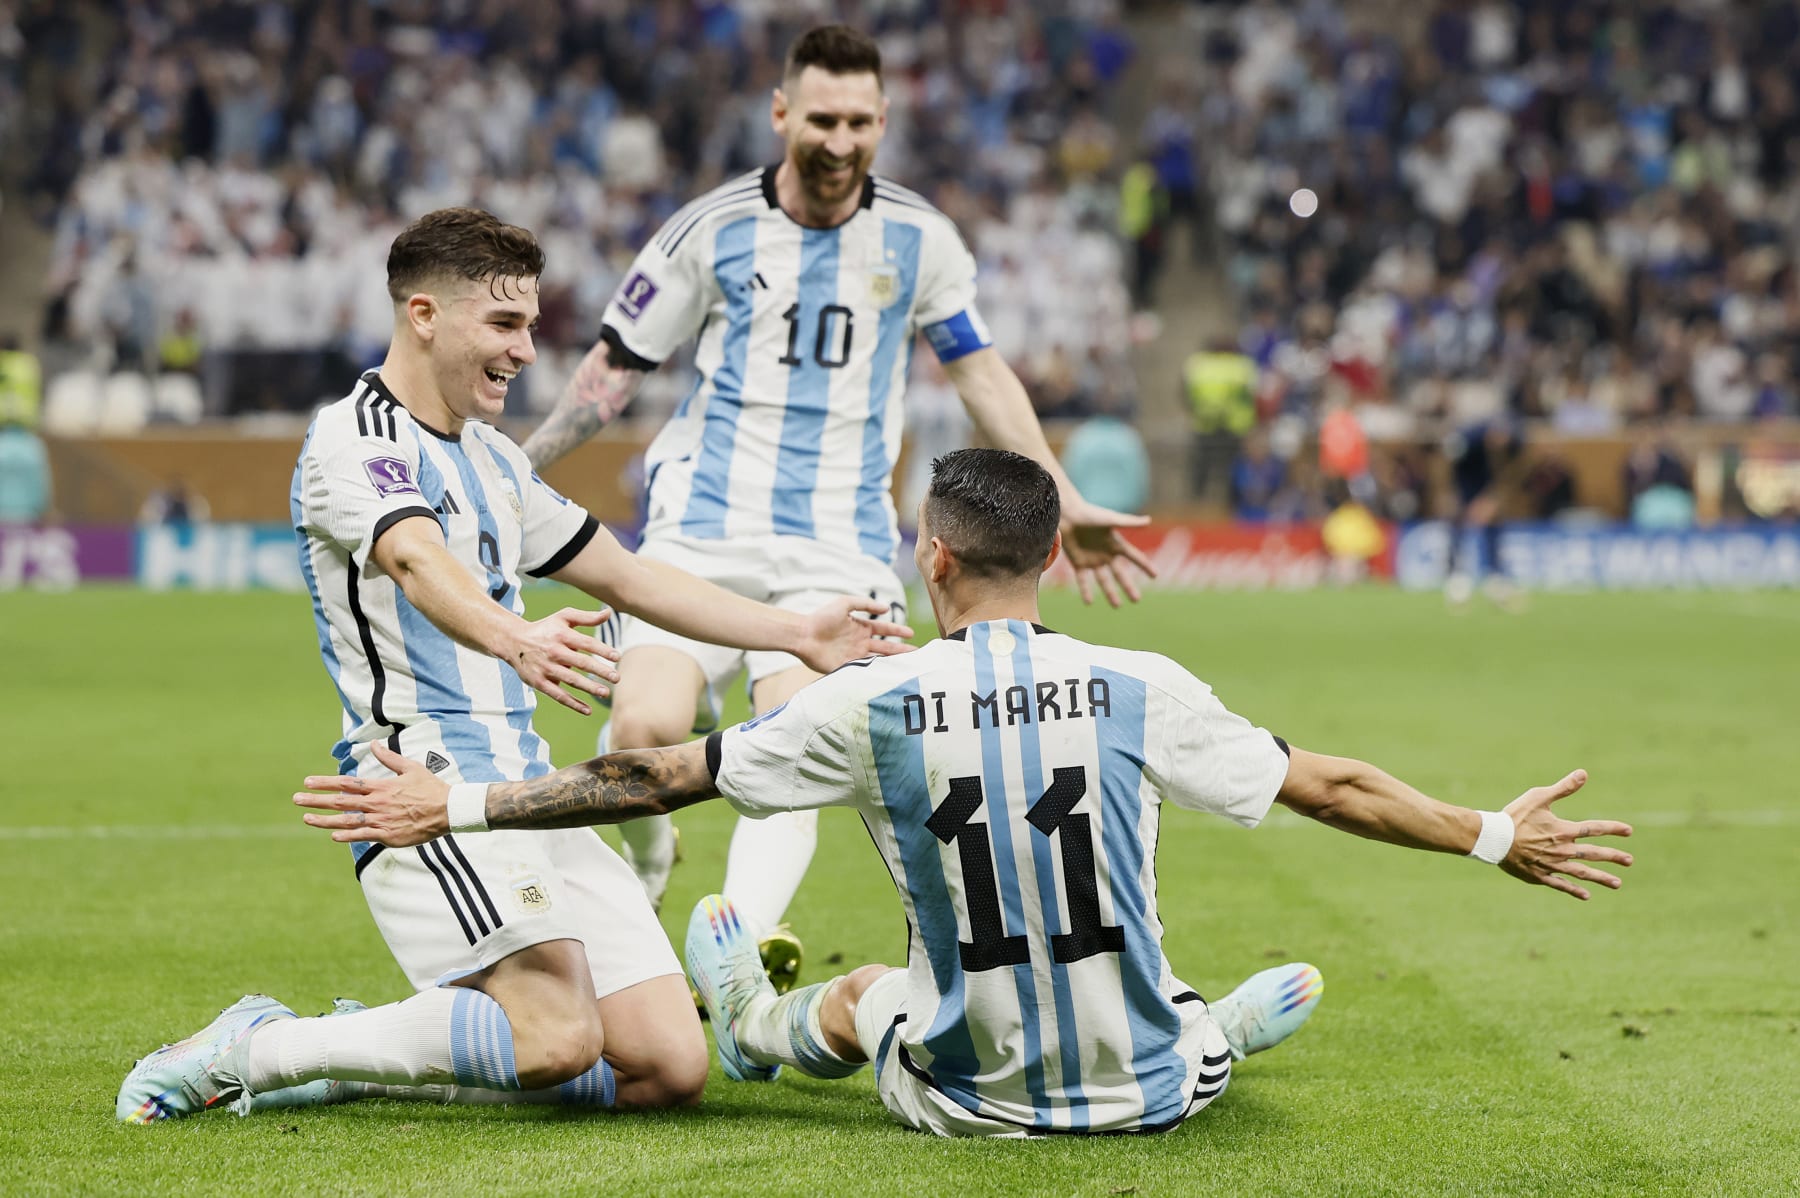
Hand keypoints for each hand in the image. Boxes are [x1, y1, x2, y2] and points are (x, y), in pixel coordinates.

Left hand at [294, 742, 452, 846]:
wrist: (448, 810)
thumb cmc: (430, 788)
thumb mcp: (410, 768)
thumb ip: (389, 758)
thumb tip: (374, 744)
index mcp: (381, 787)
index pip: (346, 783)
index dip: (325, 782)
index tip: (307, 781)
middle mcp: (376, 803)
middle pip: (340, 801)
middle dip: (316, 800)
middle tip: (296, 798)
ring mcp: (381, 820)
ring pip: (346, 820)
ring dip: (324, 820)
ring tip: (306, 818)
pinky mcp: (388, 835)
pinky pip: (363, 836)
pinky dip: (347, 836)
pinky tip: (333, 835)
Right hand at [508, 606, 620, 715]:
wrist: (513, 641)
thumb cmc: (546, 629)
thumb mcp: (563, 617)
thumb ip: (587, 617)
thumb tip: (609, 613)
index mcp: (561, 635)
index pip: (586, 643)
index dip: (602, 650)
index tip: (617, 656)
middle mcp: (554, 651)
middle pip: (581, 663)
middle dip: (600, 671)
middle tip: (616, 678)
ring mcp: (546, 668)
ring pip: (571, 680)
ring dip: (589, 687)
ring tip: (606, 693)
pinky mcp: (539, 682)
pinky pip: (558, 695)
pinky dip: (573, 703)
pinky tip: (588, 710)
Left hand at [794, 596, 914, 672]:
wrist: (803, 634)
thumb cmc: (821, 617)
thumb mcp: (845, 603)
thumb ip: (865, 604)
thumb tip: (886, 609)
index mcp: (860, 627)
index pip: (883, 630)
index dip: (898, 631)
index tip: (912, 634)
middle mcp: (859, 642)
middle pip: (885, 647)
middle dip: (901, 650)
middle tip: (918, 654)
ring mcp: (853, 656)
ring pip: (878, 660)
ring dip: (892, 662)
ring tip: (908, 666)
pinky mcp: (846, 668)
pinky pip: (864, 671)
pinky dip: (876, 673)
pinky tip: (888, 676)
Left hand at [1058, 494, 1155, 607]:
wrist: (1068, 515)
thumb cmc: (1090, 514)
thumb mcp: (1111, 520)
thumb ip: (1129, 522)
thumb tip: (1149, 520)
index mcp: (1116, 545)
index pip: (1135, 557)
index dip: (1145, 566)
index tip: (1155, 576)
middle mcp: (1106, 555)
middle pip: (1120, 575)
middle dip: (1128, 587)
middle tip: (1137, 600)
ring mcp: (1093, 560)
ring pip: (1104, 581)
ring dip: (1110, 593)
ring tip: (1117, 606)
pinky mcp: (1078, 563)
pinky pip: (1083, 580)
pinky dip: (1085, 591)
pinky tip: (1089, 602)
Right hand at [1500, 769, 1633, 899]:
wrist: (1493, 839)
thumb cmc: (1515, 815)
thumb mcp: (1539, 797)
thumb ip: (1563, 788)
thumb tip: (1584, 774)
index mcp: (1564, 830)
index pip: (1594, 829)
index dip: (1613, 829)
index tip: (1629, 831)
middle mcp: (1563, 850)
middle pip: (1594, 854)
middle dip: (1613, 857)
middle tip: (1629, 861)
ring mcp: (1552, 865)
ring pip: (1582, 873)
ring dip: (1601, 878)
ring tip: (1617, 883)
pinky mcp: (1540, 876)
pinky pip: (1561, 885)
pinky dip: (1574, 890)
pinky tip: (1586, 895)